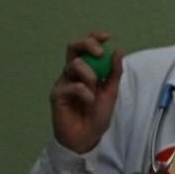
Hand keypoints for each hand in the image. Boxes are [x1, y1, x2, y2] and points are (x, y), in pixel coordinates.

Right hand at [50, 34, 117, 154]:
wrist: (87, 136)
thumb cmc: (98, 114)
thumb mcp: (111, 92)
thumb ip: (114, 72)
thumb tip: (118, 50)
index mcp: (86, 69)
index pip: (86, 47)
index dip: (94, 38)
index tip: (106, 36)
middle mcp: (72, 73)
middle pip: (73, 47)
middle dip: (87, 45)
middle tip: (100, 53)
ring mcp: (63, 82)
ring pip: (74, 65)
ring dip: (90, 76)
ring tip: (94, 92)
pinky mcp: (56, 95)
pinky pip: (72, 86)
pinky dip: (85, 93)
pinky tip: (88, 103)